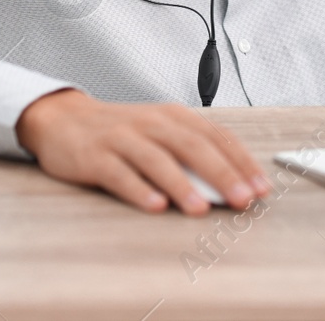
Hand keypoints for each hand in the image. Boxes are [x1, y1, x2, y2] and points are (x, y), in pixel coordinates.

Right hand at [16, 89, 272, 216]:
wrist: (63, 119)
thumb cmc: (121, 131)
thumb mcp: (159, 132)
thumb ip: (190, 153)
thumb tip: (231, 185)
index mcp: (173, 116)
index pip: (216, 136)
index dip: (241, 161)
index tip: (261, 187)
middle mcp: (151, 123)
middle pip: (192, 146)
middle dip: (221, 174)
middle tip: (242, 199)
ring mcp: (122, 139)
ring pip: (157, 160)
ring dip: (182, 185)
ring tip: (201, 208)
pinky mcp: (95, 156)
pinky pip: (120, 174)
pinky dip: (139, 190)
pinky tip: (155, 206)